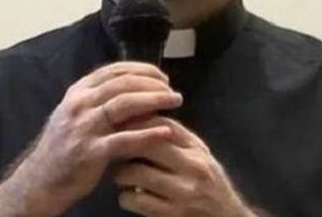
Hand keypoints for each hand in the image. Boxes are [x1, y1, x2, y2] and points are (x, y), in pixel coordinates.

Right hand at [0, 62, 182, 214]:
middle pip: (123, 83)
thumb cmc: (63, 147)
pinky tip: (166, 132)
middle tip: (173, 90)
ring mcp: (84, 127)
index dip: (142, 70)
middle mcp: (80, 104)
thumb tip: (133, 87)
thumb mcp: (75, 114)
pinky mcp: (90, 152)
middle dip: (153, 84)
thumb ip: (99, 100)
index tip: (161, 76)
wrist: (40, 181)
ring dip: (154, 100)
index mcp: (78, 92)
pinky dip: (148, 134)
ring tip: (175, 101)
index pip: (114, 70)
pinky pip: (125, 140)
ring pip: (125, 104)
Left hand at [112, 117, 255, 216]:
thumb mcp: (200, 155)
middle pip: (147, 144)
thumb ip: (176, 137)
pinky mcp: (171, 215)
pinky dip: (125, 197)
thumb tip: (142, 114)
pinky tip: (130, 196)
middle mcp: (193, 167)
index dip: (136, 119)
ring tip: (121, 174)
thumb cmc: (208, 182)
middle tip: (113, 147)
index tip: (119, 121)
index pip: (162, 123)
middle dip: (124, 144)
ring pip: (135, 172)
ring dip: (121, 173)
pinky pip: (133, 199)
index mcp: (197, 149)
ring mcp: (182, 192)